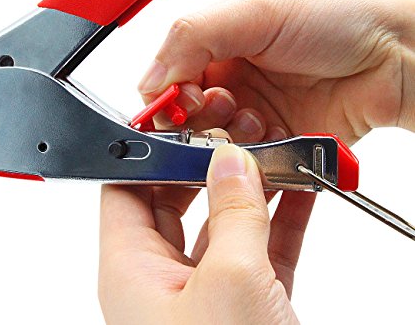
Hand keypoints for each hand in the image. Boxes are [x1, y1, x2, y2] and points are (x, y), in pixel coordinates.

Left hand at [99, 144, 314, 324]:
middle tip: (237, 136)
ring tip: (275, 155)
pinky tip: (300, 191)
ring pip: (223, 223)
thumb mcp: (230, 281)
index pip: (126, 188)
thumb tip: (233, 162)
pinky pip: (259, 249)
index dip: (150, 151)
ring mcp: (205, 291)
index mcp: (132, 271)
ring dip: (251, 189)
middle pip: (177, 199)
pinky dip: (281, 220)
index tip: (182, 122)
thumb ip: (233, 214)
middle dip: (209, 163)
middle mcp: (162, 279)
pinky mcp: (245, 304)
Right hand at [138, 0, 414, 142]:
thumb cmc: (338, 16)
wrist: (398, 54)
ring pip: (215, 144)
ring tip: (252, 118)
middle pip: (186, 116)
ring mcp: (255, 111)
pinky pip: (250, 162)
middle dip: (196, 118)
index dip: (166, 95)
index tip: (178, 103)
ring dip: (226, 137)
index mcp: (218, 42)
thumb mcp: (256, 9)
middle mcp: (233, 77)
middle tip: (219, 107)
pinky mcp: (279, 141)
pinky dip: (254, 155)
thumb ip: (192, 35)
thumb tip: (150, 75)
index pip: (168, 76)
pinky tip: (272, 134)